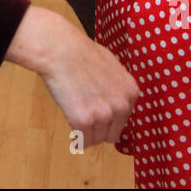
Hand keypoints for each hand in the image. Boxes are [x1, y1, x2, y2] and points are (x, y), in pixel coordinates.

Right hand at [6, 6, 139, 145]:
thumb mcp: (112, 66)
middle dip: (99, 129)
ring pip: (97, 139)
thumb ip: (118, 86)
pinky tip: (71, 125)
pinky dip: (76, 137)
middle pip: (112, 134)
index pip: (123, 120)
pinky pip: (82, 141)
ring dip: (87, 132)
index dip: (108, 118)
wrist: (60, 49)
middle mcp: (121, 106)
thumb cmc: (81, 52)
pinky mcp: (84, 121)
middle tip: (85, 117)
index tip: (96, 113)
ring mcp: (103, 114)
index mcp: (131, 92)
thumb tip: (114, 99)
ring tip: (76, 115)